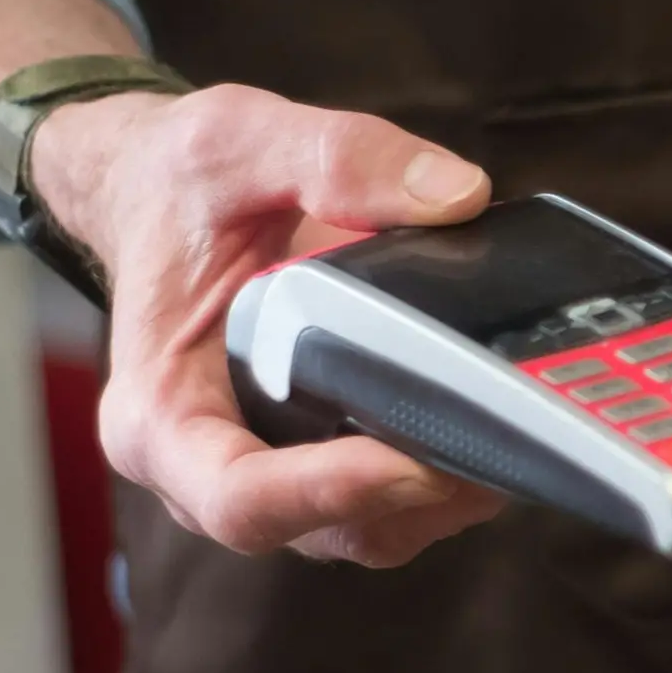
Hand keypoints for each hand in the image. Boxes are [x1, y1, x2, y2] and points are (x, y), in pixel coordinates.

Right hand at [34, 83, 508, 565]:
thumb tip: (457, 194)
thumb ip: (339, 159)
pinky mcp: (326, 471)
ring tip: (512, 432)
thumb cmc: (181, 187)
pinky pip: (395, 508)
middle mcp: (208, 472)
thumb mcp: (239, 141)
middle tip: (500, 445)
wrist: (165, 200)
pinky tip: (495, 423)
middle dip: (415, 497)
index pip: (237, 498)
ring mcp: (274, 481)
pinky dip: (450, 478)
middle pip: (322, 530)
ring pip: (372, 531)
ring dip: (447, 497)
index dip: (327, 495)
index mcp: (159, 416)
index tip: (410, 464)